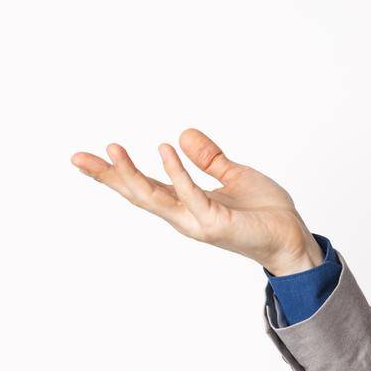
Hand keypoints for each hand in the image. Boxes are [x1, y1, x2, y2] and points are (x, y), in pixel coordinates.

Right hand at [71, 129, 323, 275]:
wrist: (292, 237)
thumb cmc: (264, 212)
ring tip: (112, 150)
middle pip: (137, 194)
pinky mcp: (216, 222)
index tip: (85, 157)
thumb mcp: (234, 176)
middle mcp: (184, 215)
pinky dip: (177, 172)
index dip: (114, 173)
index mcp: (185, 203)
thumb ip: (209, 159)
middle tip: (77, 157)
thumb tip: (182, 133)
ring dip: (131, 174)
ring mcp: (197, 221)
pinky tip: (165, 150)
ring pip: (155, 198)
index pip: (143, 186)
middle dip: (107, 177)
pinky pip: (191, 193)